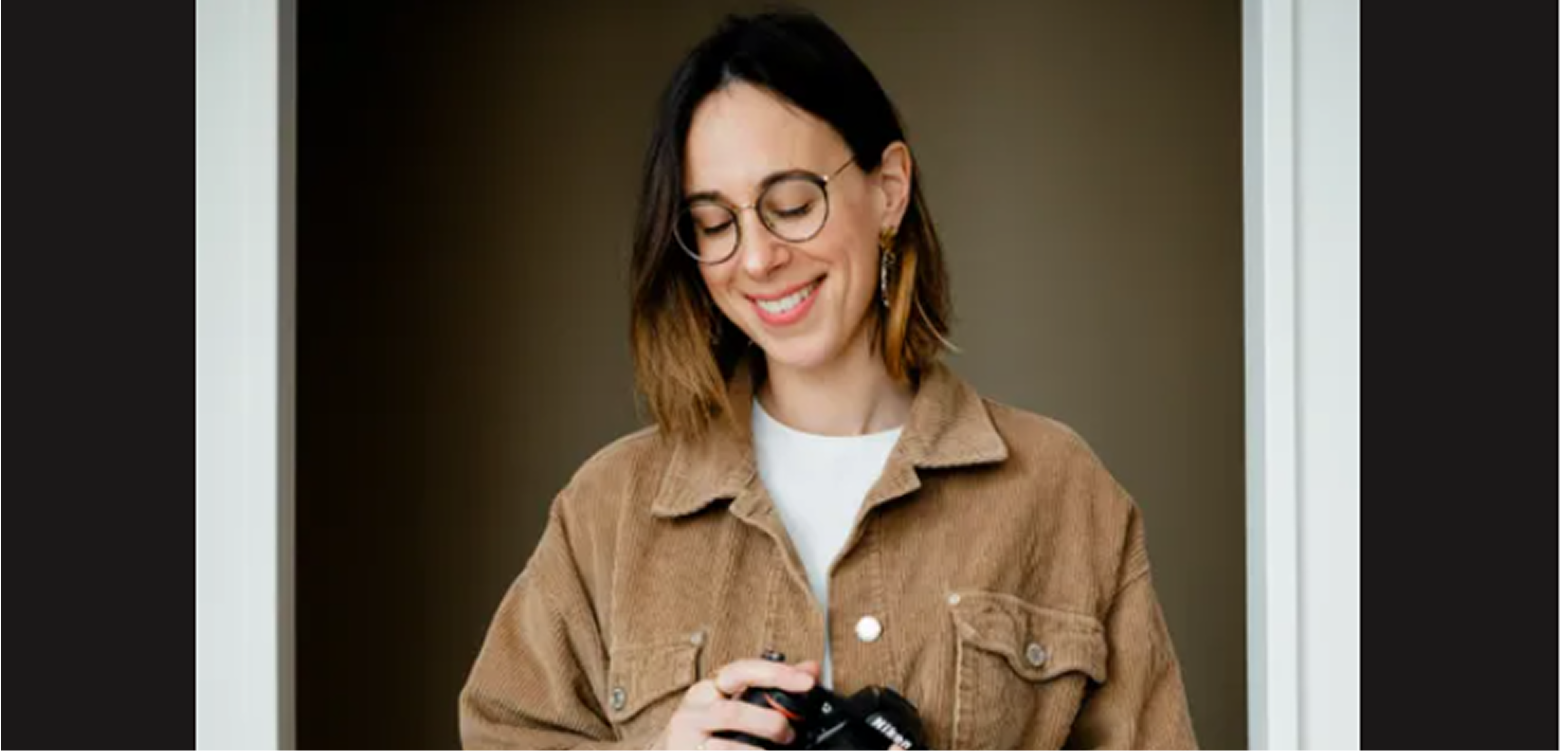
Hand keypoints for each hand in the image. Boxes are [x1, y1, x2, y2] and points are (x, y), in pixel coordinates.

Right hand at [650, 658, 820, 750]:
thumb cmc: (707, 730)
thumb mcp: (735, 704)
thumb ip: (770, 688)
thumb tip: (810, 669)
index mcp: (710, 688)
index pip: (743, 670)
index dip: (777, 674)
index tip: (807, 681)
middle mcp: (695, 708)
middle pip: (734, 711)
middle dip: (768, 723)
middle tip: (790, 735)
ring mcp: (687, 735)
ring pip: (727, 744)